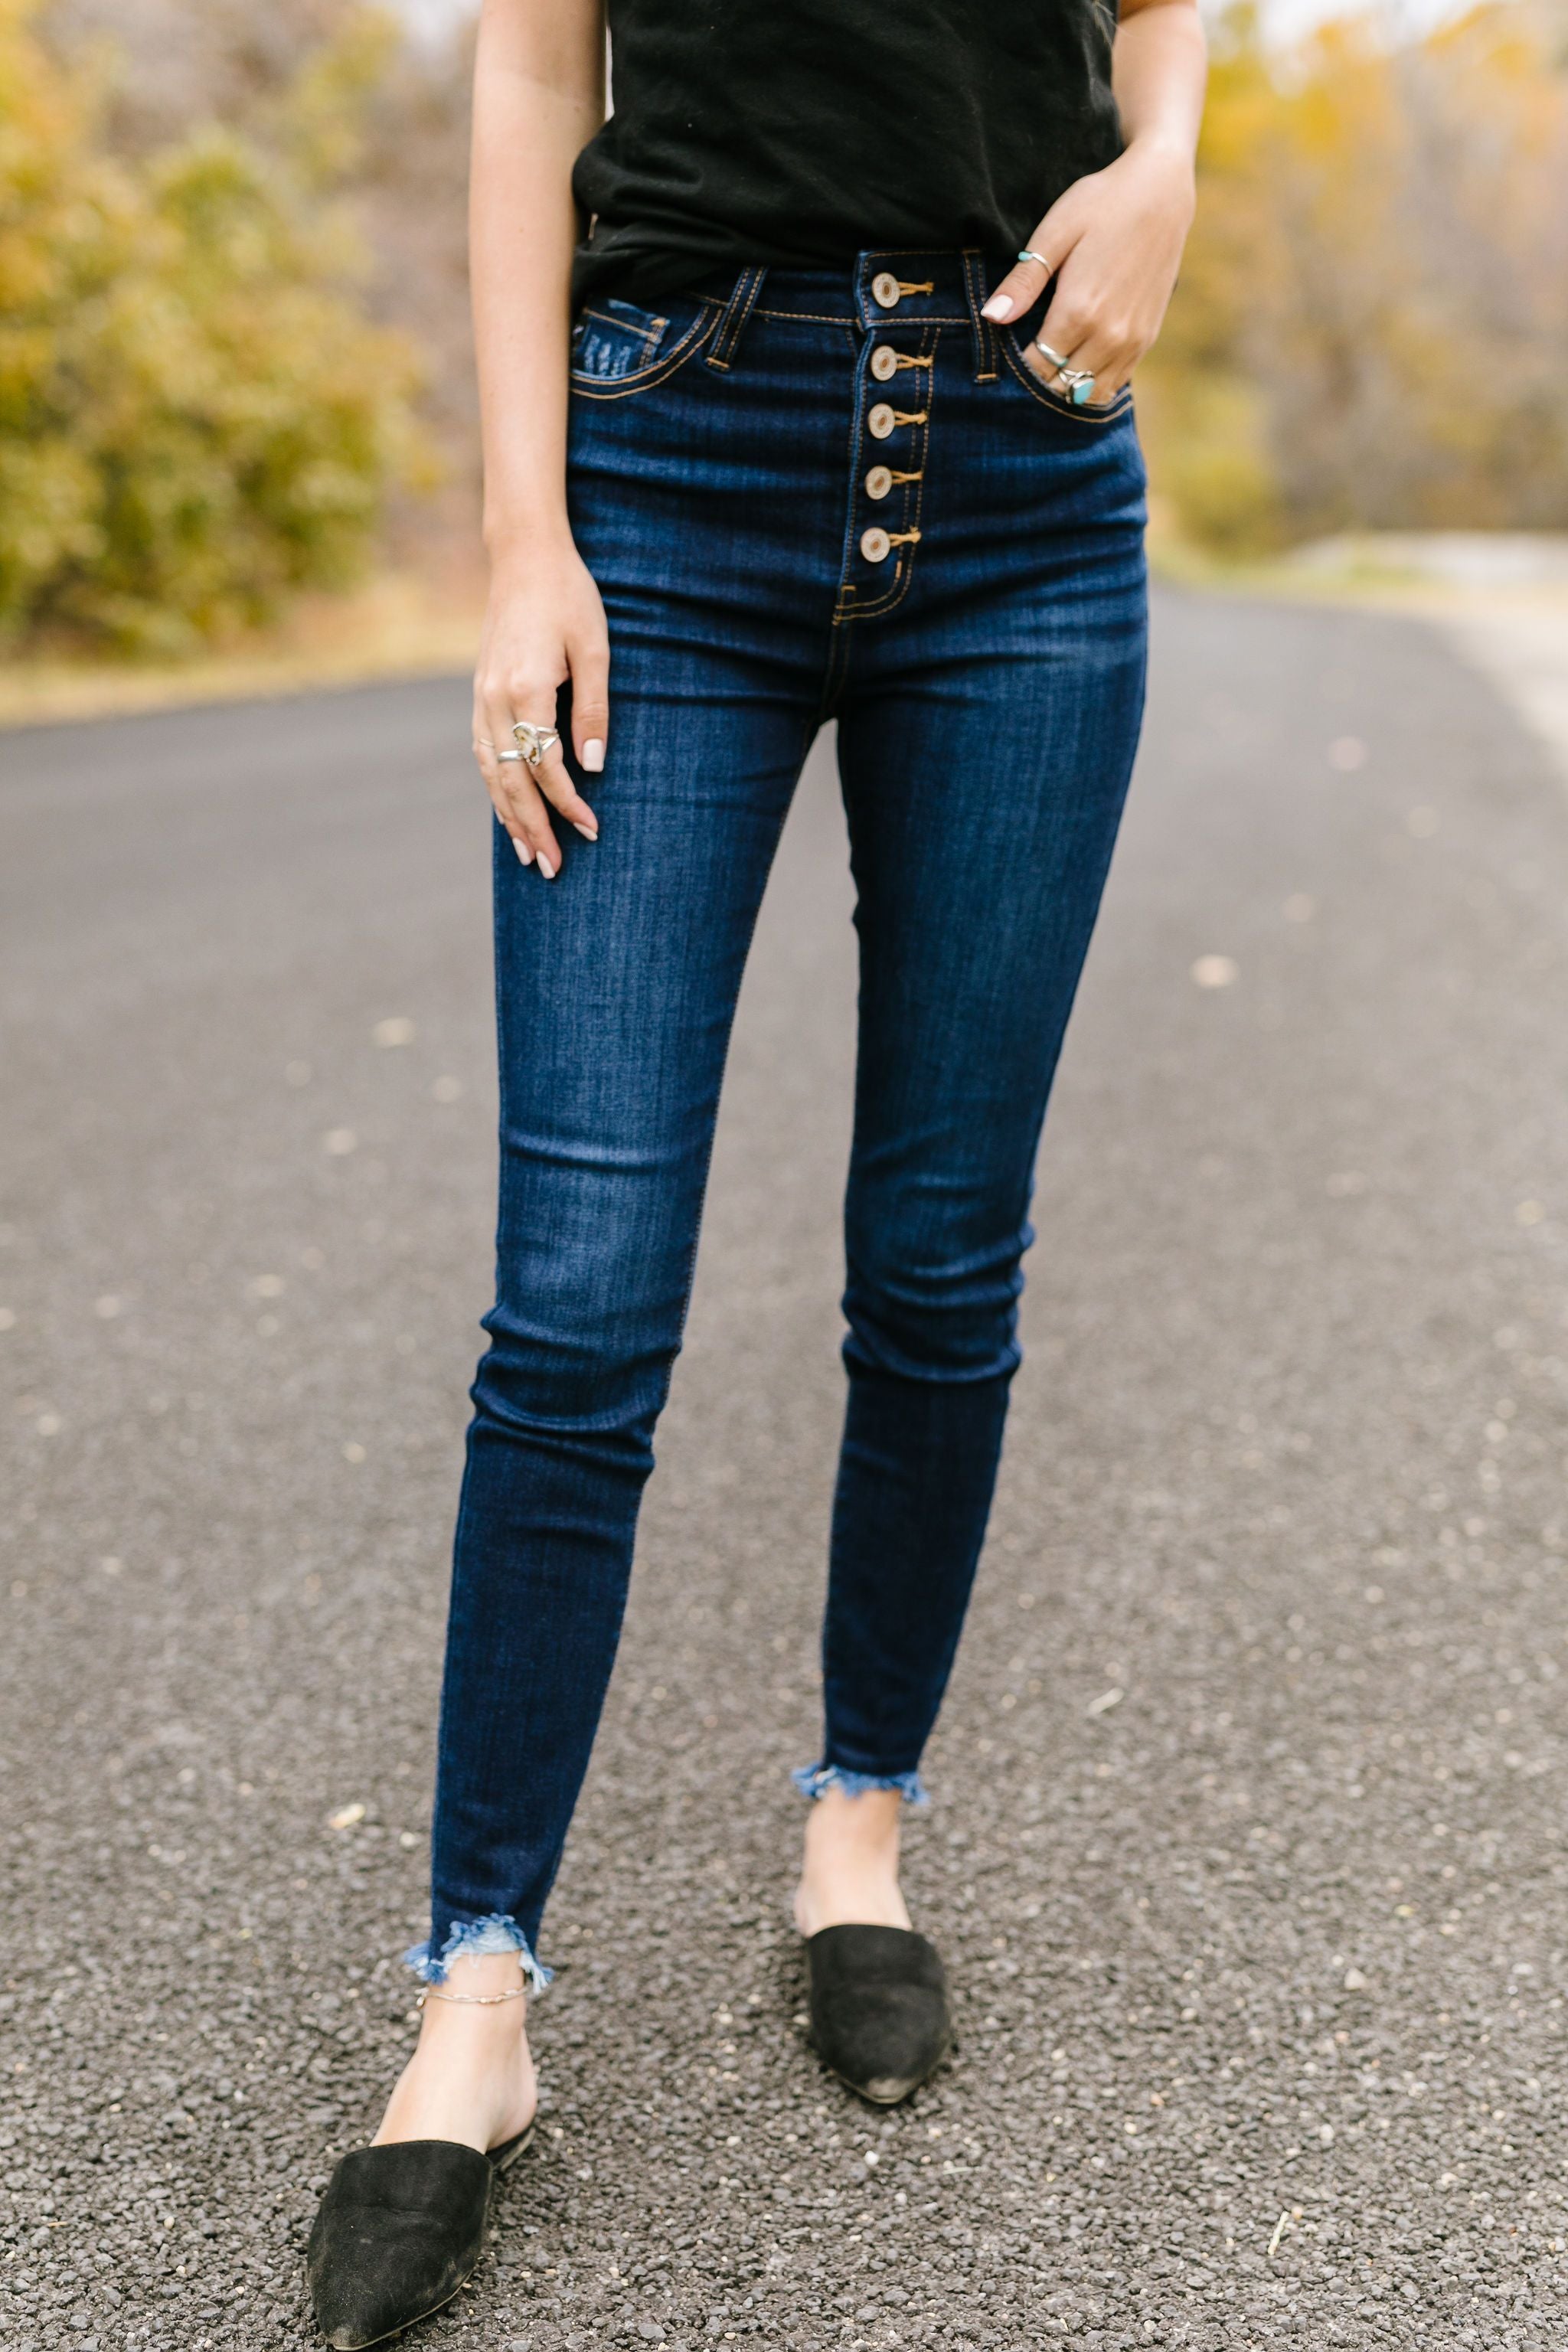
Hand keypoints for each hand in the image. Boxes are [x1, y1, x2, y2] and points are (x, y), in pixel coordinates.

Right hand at [472, 533, 607, 879]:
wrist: (524, 557)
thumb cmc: (568, 598)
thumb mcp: (594, 649)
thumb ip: (593, 709)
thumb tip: (594, 767)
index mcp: (525, 688)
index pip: (545, 766)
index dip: (569, 804)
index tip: (592, 831)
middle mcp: (494, 699)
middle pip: (510, 780)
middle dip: (533, 828)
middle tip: (553, 869)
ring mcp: (480, 698)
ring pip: (489, 773)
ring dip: (509, 817)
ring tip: (529, 855)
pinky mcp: (479, 695)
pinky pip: (481, 754)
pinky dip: (494, 788)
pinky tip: (507, 812)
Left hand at [982, 139, 1195, 406]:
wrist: (1162, 191)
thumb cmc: (1102, 204)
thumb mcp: (1054, 233)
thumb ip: (1023, 281)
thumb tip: (991, 317)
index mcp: (1079, 312)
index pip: (1037, 366)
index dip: (1018, 367)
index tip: (1006, 354)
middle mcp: (1109, 336)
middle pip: (1061, 386)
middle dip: (1040, 379)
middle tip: (1026, 359)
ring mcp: (1132, 341)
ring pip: (1089, 393)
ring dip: (1067, 386)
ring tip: (1051, 363)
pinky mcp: (1147, 339)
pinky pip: (1114, 383)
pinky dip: (1092, 382)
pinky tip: (1078, 361)